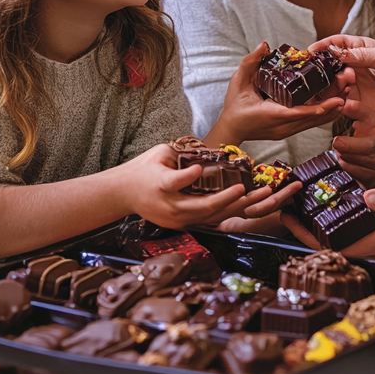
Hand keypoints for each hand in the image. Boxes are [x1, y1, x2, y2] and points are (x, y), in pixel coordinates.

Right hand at [119, 144, 273, 227]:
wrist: (123, 194)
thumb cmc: (142, 170)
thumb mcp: (159, 153)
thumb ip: (181, 151)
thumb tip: (207, 149)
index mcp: (159, 185)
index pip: (173, 183)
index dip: (186, 177)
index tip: (198, 169)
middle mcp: (168, 206)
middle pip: (199, 207)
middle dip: (225, 200)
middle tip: (244, 189)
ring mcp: (175, 219)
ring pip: (207, 218)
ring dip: (231, 209)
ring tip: (251, 199)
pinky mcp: (180, 224)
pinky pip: (207, 221)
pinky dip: (225, 214)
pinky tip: (242, 208)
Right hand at [209, 42, 345, 144]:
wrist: (231, 130)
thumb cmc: (234, 107)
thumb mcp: (238, 82)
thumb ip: (250, 63)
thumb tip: (263, 46)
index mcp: (271, 115)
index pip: (298, 113)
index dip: (318, 108)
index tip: (336, 100)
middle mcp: (282, 126)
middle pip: (313, 118)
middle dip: (333, 104)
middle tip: (348, 88)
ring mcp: (287, 130)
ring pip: (314, 122)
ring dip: (332, 109)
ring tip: (348, 93)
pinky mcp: (289, 130)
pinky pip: (310, 123)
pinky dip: (323, 114)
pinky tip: (336, 104)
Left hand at [281, 177, 374, 263]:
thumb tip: (363, 198)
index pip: (347, 248)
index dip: (315, 239)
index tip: (293, 224)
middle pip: (348, 251)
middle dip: (317, 237)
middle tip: (292, 217)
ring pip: (361, 249)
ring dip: (335, 237)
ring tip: (312, 217)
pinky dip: (356, 234)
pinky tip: (347, 220)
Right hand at [310, 35, 374, 131]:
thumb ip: (364, 56)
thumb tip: (339, 53)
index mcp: (361, 50)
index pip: (337, 44)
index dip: (323, 46)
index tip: (312, 51)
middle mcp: (354, 68)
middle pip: (329, 66)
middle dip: (323, 67)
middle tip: (325, 69)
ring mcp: (354, 87)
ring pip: (331, 85)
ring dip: (332, 83)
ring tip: (347, 81)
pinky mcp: (357, 105)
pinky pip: (339, 102)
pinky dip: (336, 100)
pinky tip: (344, 98)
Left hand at [331, 99, 374, 188]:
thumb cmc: (369, 137)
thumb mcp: (365, 121)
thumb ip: (355, 110)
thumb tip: (345, 103)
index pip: (369, 116)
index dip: (358, 110)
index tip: (345, 105)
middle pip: (363, 146)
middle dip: (346, 144)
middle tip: (337, 141)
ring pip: (353, 159)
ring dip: (343, 155)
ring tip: (343, 150)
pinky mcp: (371, 177)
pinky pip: (353, 172)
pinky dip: (346, 165)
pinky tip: (347, 160)